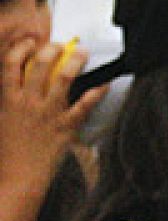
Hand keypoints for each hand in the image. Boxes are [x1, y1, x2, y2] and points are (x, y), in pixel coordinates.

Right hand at [0, 38, 103, 190]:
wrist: (18, 178)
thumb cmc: (8, 153)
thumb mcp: (2, 121)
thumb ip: (9, 101)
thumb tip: (17, 84)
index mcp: (8, 100)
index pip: (11, 64)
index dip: (22, 48)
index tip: (31, 42)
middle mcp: (28, 102)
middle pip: (41, 64)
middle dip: (53, 48)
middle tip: (63, 44)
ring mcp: (48, 113)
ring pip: (63, 78)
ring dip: (76, 61)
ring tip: (83, 53)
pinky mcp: (66, 126)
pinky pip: (85, 104)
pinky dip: (97, 91)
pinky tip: (105, 83)